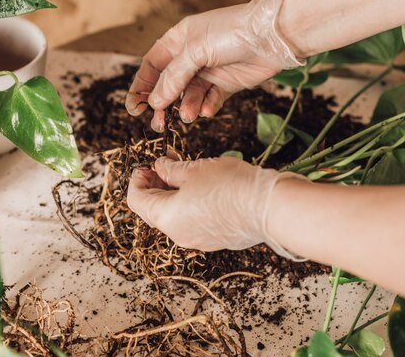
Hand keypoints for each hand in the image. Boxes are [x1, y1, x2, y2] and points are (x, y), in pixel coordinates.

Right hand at [125, 0, 303, 131]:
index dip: (141, 86)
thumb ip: (174, 77)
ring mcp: (208, 71)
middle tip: (159, 123)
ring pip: (188, 96)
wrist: (274, 36)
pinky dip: (205, 107)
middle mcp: (191, 56)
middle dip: (162, 104)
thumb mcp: (196, 51)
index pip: (152, 66)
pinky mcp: (225, 84)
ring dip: (185, 108)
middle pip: (168, 85)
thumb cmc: (233, 32)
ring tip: (188, 115)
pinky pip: (208, 100)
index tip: (135, 107)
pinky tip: (207, 110)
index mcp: (178, 40)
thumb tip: (154, 101)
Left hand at [127, 156, 303, 257]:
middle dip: (154, 185)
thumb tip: (160, 167)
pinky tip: (199, 187)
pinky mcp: (214, 240)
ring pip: (173, 216)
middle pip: (153, 209)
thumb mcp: (194, 169)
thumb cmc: (230, 186)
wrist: (268, 208)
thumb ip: (170, 169)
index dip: (137, 180)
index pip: (137, 200)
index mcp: (165, 217)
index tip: (145, 165)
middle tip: (163, 164)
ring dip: (172, 193)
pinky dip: (187, 204)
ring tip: (183, 171)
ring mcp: (196, 240)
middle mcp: (177, 234)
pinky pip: (191, 222)